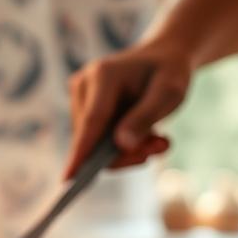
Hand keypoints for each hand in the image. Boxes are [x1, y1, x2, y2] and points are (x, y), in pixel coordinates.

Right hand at [64, 38, 190, 178]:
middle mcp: (84, 85)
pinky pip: (96, 142)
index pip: (92, 121)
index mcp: (104, 75)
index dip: (82, 152)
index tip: (68, 179)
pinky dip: (121, 147)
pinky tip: (145, 136)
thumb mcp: (169, 94)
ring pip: (94, 145)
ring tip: (158, 139)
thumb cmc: (168, 73)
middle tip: (161, 147)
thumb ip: (145, 118)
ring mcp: (80, 98)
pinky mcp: (82, 110)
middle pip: (94, 139)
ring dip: (127, 152)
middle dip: (127, 153)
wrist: (163, 58)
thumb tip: (121, 146)